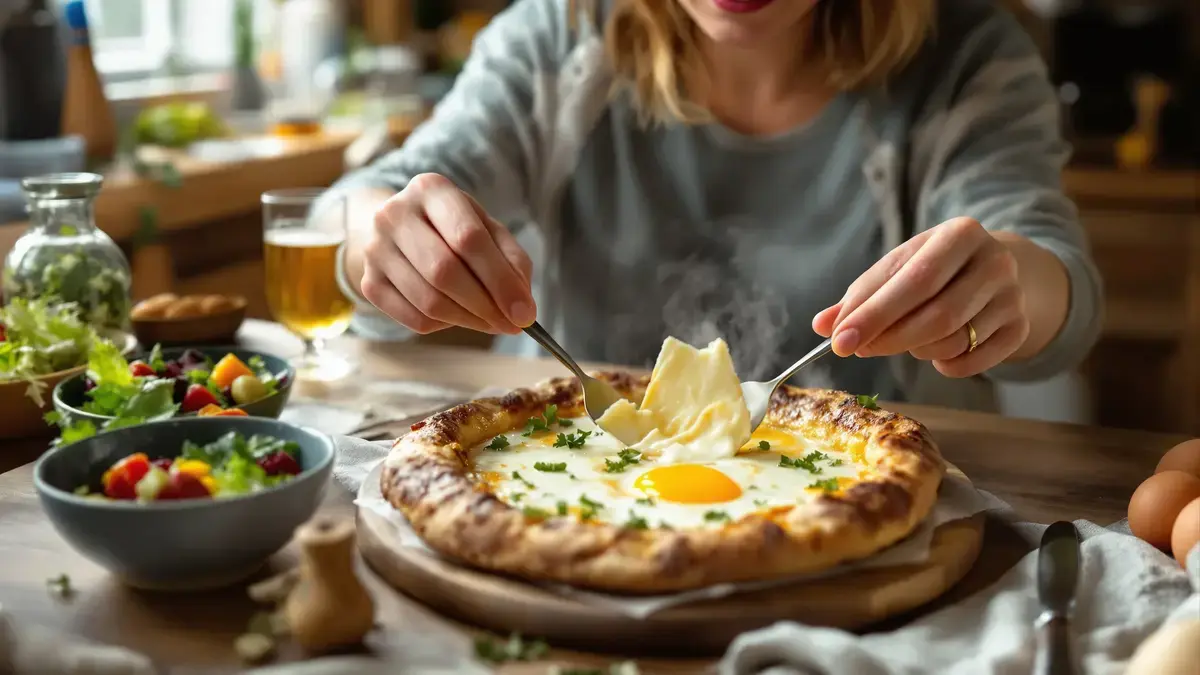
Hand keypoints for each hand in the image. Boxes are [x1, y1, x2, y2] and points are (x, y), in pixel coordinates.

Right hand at [359, 173, 535, 334]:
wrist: (399, 228)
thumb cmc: (452, 227)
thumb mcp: (487, 228)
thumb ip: (512, 261)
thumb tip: (523, 309)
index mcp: (431, 190)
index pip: (468, 238)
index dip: (500, 279)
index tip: (524, 313)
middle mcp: (395, 214)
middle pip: (444, 271)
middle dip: (485, 305)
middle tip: (511, 325)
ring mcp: (376, 249)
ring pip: (429, 300)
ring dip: (469, 320)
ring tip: (491, 322)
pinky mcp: (369, 282)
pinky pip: (414, 318)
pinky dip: (445, 325)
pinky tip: (459, 316)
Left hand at [812, 217, 1029, 377]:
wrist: (997, 268)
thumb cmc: (936, 268)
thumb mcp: (900, 267)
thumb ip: (862, 295)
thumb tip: (822, 325)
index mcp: (960, 234)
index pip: (913, 281)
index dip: (874, 314)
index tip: (839, 340)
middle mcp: (995, 262)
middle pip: (937, 317)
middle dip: (889, 338)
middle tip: (858, 349)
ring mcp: (1012, 298)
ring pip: (953, 342)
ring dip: (915, 350)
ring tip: (904, 338)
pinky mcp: (1020, 329)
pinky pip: (972, 363)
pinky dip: (944, 364)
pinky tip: (934, 351)